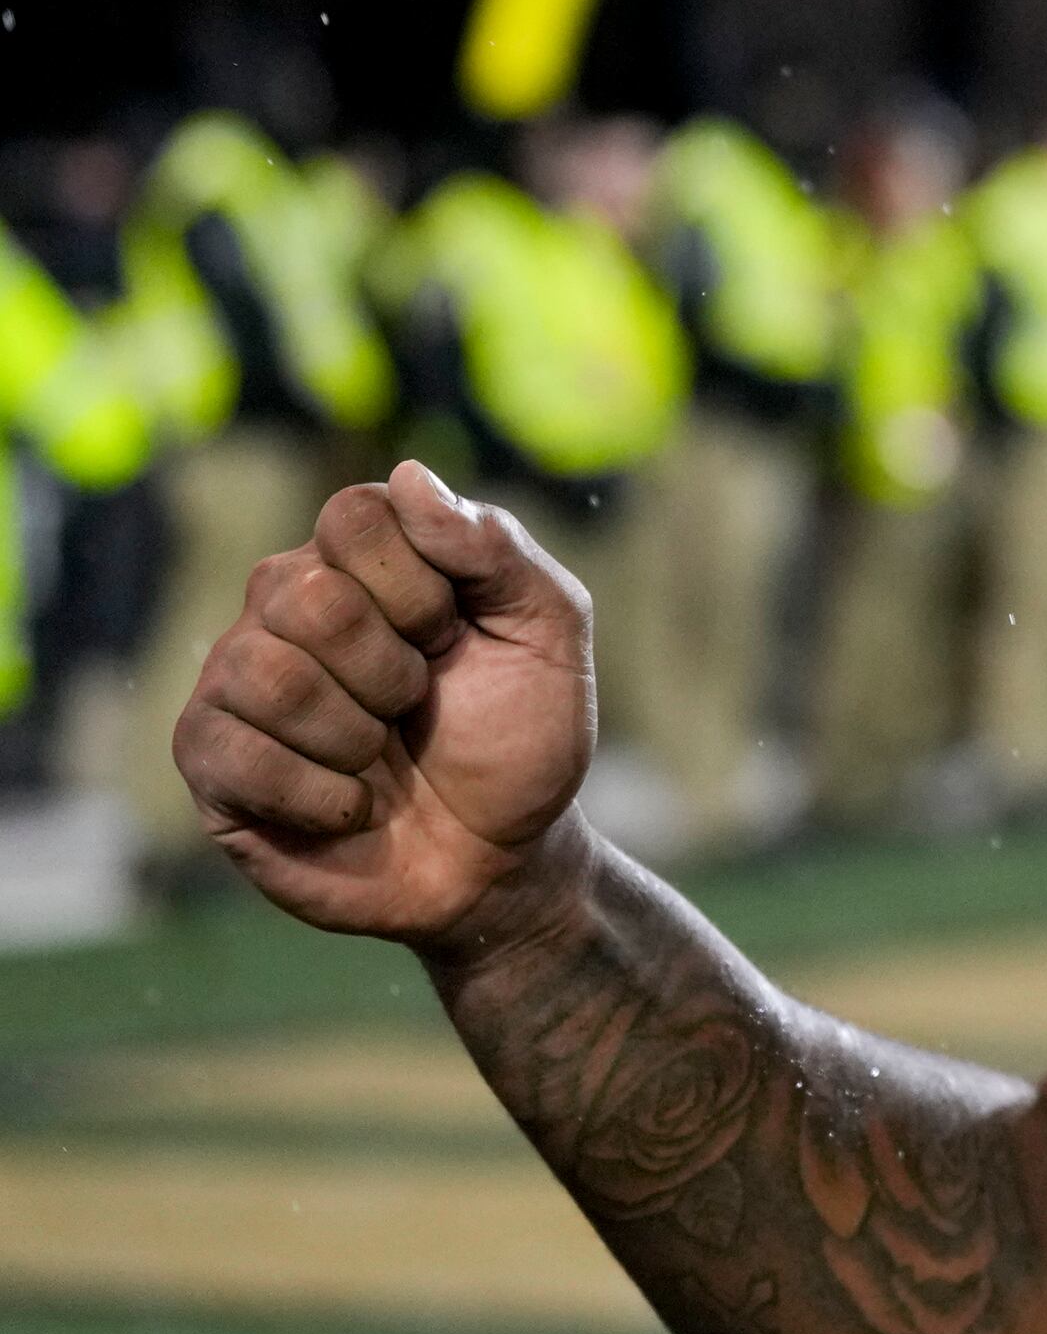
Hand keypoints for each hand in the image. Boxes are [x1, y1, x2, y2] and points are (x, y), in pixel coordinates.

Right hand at [175, 461, 598, 947]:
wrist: (502, 858)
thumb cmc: (522, 736)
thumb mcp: (548, 633)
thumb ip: (495, 548)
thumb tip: (408, 475)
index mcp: (364, 561)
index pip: (353, 515)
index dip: (419, 586)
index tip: (455, 635)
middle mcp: (286, 605)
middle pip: (305, 595)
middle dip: (391, 669)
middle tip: (416, 705)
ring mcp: (238, 681)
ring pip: (267, 674)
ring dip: (355, 735)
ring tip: (381, 757)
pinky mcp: (211, 761)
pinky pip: (235, 753)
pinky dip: (322, 794)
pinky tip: (350, 806)